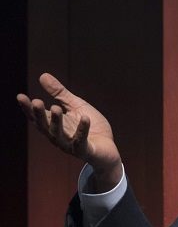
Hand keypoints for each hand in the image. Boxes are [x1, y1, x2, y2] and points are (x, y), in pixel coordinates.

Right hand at [17, 73, 122, 189]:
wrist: (108, 148)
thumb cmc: (91, 127)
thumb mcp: (75, 106)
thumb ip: (59, 93)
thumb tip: (42, 75)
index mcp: (55, 125)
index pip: (38, 117)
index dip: (28, 108)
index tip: (20, 96)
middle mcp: (59, 136)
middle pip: (45, 126)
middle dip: (40, 115)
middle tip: (36, 102)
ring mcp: (71, 145)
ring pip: (59, 135)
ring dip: (56, 122)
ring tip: (56, 108)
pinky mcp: (85, 150)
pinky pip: (82, 140)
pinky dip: (83, 129)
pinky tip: (85, 118)